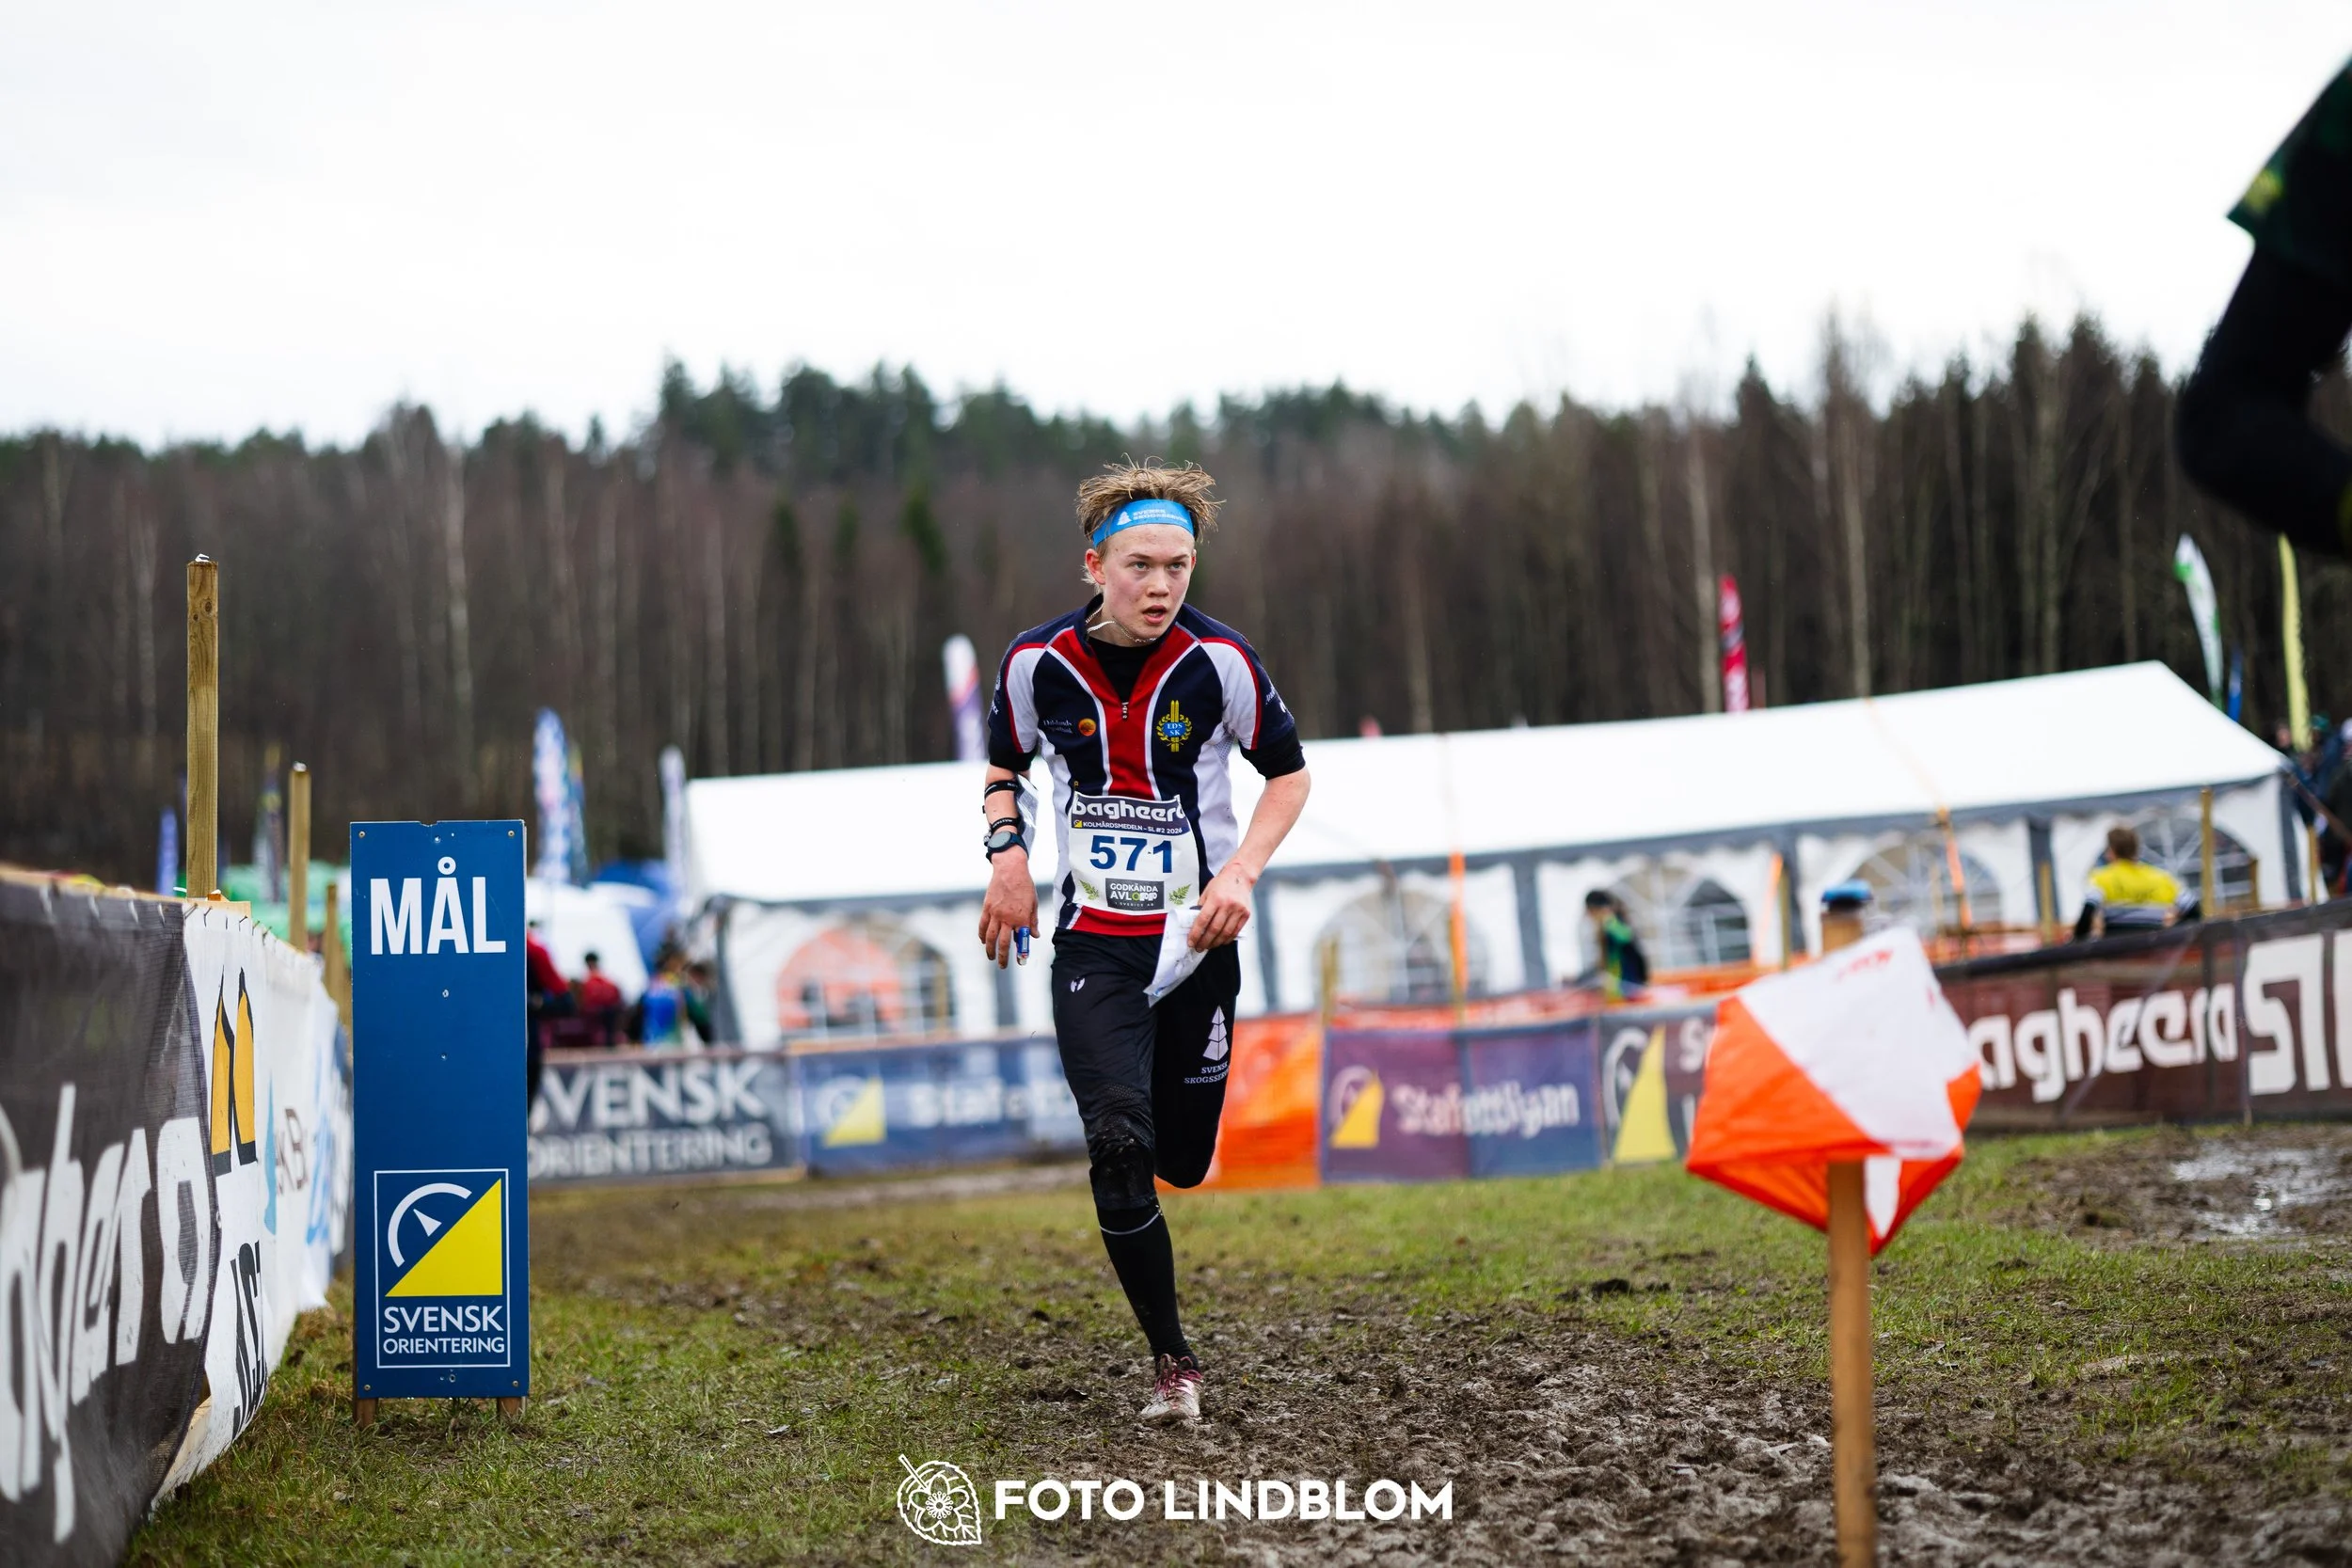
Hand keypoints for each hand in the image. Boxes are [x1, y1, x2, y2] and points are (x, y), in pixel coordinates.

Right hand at [978, 848, 1037, 968]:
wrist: (1010, 869)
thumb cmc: (1025, 886)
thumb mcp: (1033, 903)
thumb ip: (1033, 921)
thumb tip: (1034, 936)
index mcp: (1022, 918)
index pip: (1021, 940)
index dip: (1021, 952)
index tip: (1021, 961)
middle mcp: (1008, 918)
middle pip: (1003, 943)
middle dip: (1003, 956)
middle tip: (1002, 966)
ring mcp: (995, 913)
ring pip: (990, 937)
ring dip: (990, 949)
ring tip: (991, 957)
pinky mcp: (987, 908)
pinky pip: (983, 925)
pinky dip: (982, 935)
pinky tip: (983, 941)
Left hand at [1190, 864, 1254, 950]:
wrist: (1240, 875)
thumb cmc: (1222, 883)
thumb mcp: (1207, 892)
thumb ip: (1201, 907)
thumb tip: (1195, 924)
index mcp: (1215, 898)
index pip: (1203, 920)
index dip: (1196, 934)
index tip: (1191, 942)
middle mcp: (1227, 905)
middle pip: (1214, 929)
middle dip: (1205, 941)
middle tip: (1199, 947)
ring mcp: (1238, 910)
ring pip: (1225, 933)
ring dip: (1216, 943)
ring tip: (1209, 946)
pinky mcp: (1246, 914)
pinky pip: (1235, 931)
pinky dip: (1227, 939)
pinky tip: (1221, 941)